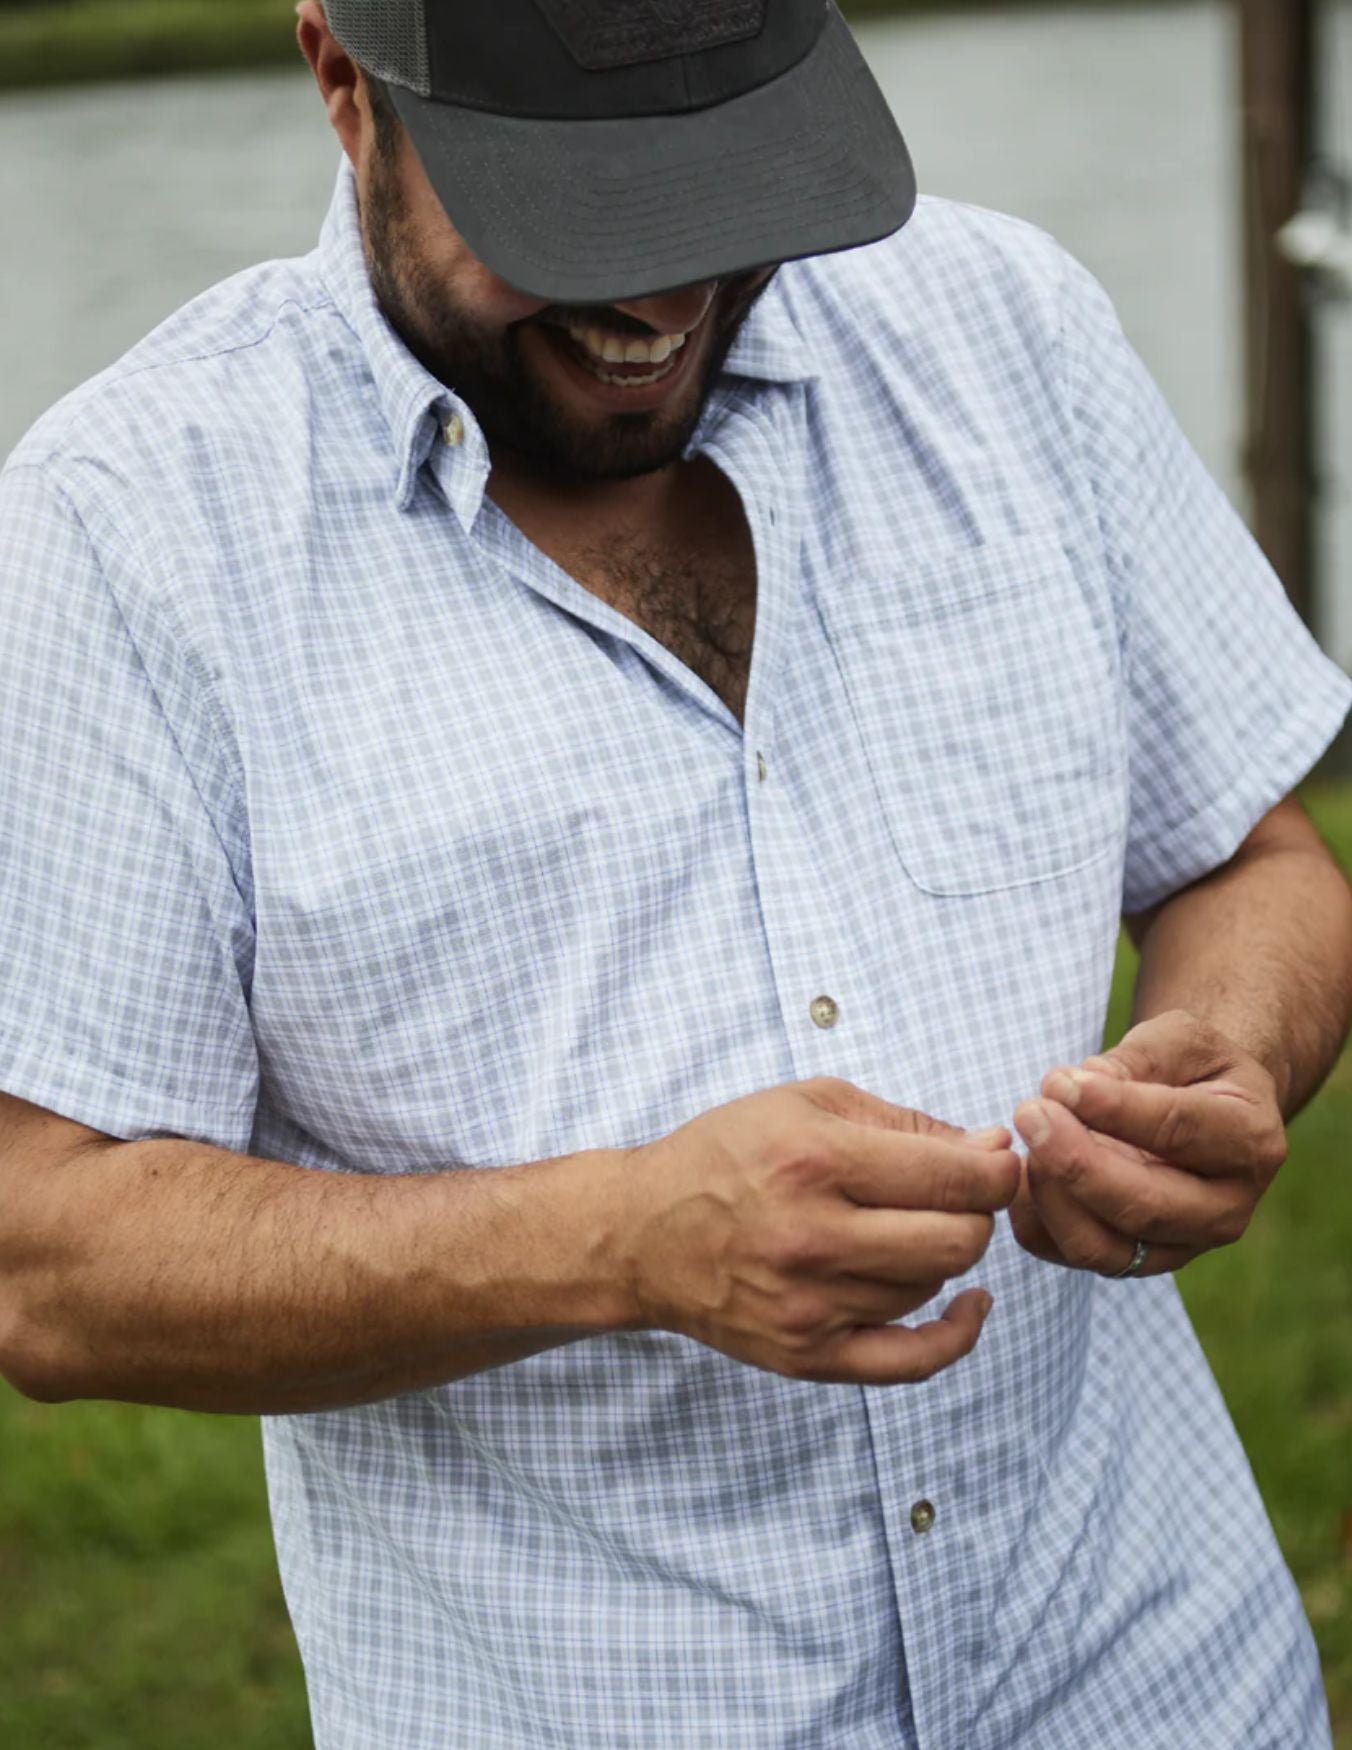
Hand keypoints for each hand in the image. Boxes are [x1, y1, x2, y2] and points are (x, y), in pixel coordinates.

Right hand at [616, 1077, 1020, 1385]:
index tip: (998, 1161)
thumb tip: (991, 1148)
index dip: (998, 1169)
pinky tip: (971, 1305)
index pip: (953, 1178)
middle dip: (977, 1212)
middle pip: (957, 1240)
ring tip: (904, 1228)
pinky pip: (911, 1362)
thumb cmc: (727, 1154)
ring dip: (940, 1255)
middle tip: (959, 1196)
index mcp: (815, 1161)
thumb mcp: (807, 1103)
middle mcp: (813, 1237)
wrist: (642, 1233)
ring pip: (932, 1286)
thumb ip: (904, 1122)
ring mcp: (810, 1306)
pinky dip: (957, 1335)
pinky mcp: (807, 1356)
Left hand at [1008, 1009, 1287, 1277]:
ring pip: (1104, 1247)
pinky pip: (1071, 1255)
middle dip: (1075, 1163)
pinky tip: (1017, 1173)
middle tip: (1027, 1113)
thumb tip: (1075, 1088)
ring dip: (1051, 1195)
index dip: (1113, 1108)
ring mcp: (1182, 1247)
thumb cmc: (1191, 1066)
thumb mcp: (1181, 1040)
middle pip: (1144, 1206)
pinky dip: (1034, 1219)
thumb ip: (1135, 1060)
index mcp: (1250, 1141)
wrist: (1203, 1109)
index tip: (1057, 1082)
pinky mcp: (1136, 1262)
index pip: (1178, 1130)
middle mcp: (1226, 1208)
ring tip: (1024, 1140)